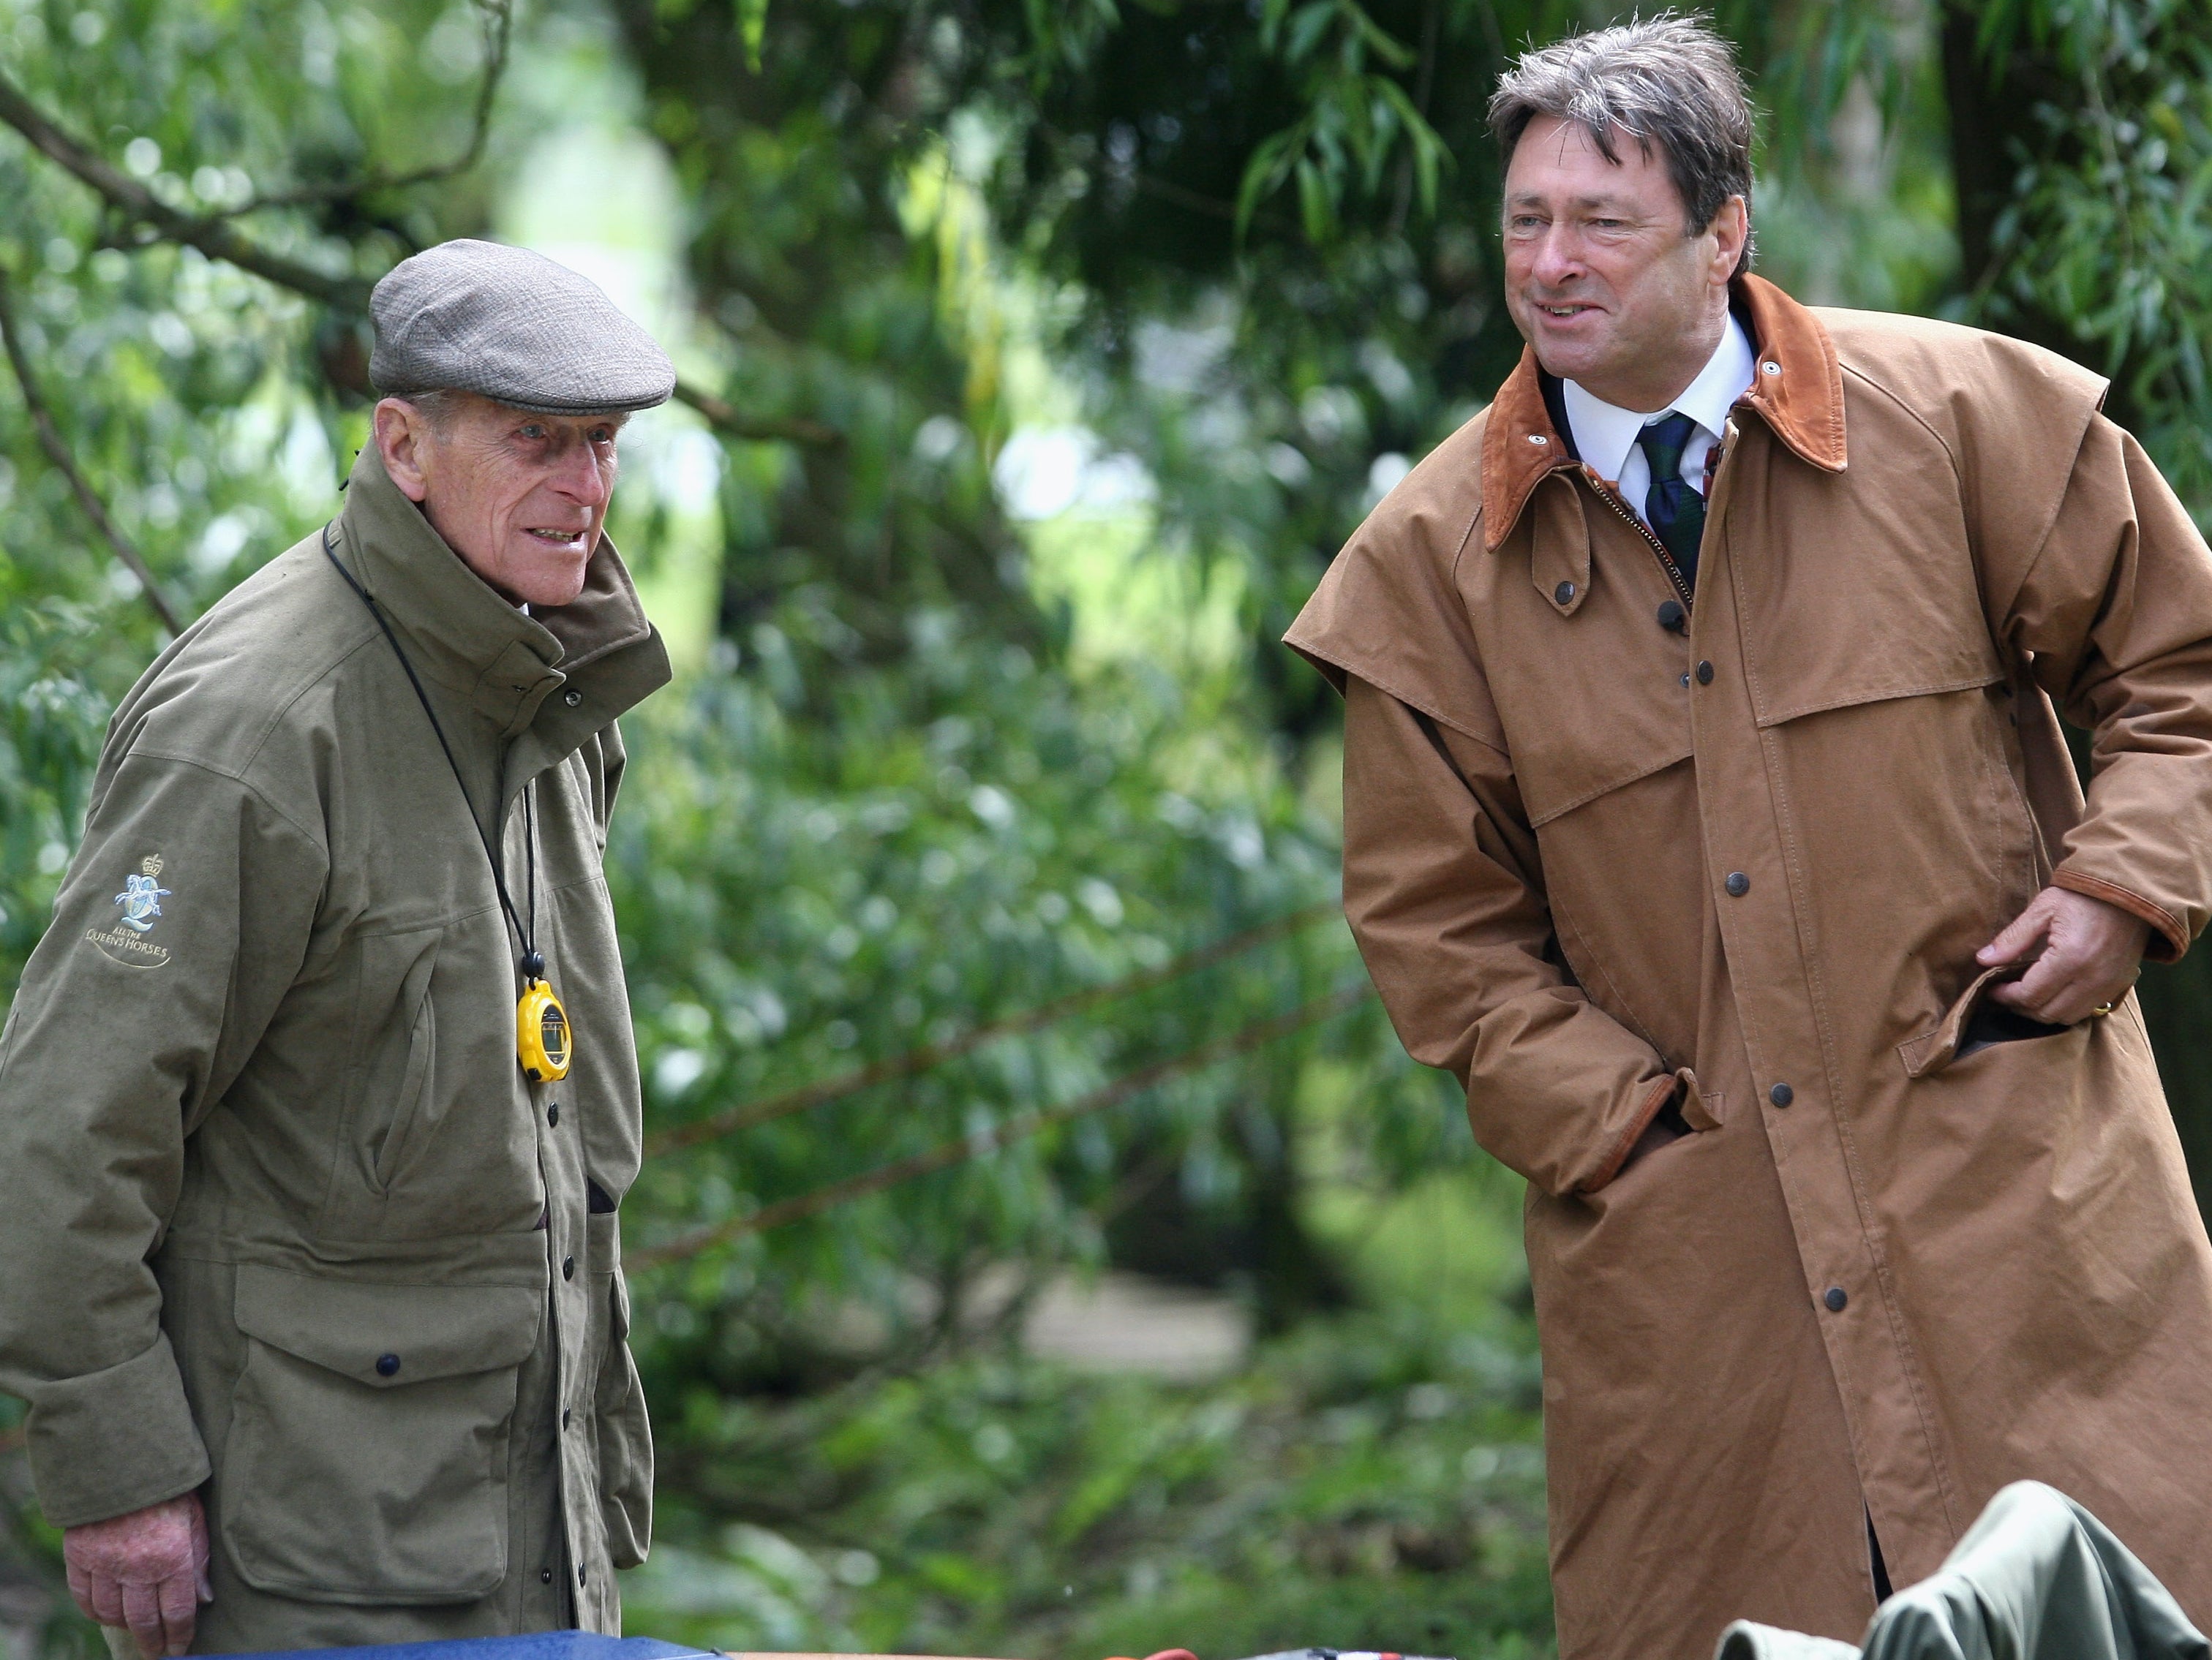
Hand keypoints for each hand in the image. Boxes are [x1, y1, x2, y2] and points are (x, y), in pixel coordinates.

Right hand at [63, 1492, 210, 1658]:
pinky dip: (95, 1611)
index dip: (178, 1636)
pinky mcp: (79, 1557)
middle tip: (157, 1654)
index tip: (180, 1649)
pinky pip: (84, 1598)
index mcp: (173, 1557)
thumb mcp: (196, 1519)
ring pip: (112, 1614)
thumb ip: (199, 1560)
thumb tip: (203, 1599)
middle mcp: (138, 1567)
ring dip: (124, 1626)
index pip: (176, 1612)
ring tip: (136, 1631)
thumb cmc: (169, 1487)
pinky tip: (106, 1615)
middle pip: (143, 1621)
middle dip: (152, 1642)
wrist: (124, 1461)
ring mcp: (105, 1564)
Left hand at [1977, 886, 2149, 1025]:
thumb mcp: (2043, 909)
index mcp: (2070, 958)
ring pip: (2068, 1017)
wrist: (2130, 893)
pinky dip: (2066, 1008)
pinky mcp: (2120, 985)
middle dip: (2021, 1007)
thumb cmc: (2083, 896)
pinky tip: (2053, 992)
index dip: (2005, 996)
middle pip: (2048, 1013)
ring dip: (2043, 1012)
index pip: (2030, 995)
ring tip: (2027, 994)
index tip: (1992, 988)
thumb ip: (2013, 938)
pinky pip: (2088, 1010)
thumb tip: (1983, 960)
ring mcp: (2109, 985)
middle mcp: (2092, 978)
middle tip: (2006, 993)